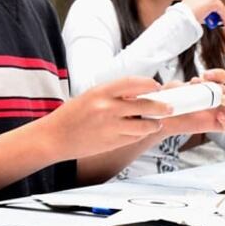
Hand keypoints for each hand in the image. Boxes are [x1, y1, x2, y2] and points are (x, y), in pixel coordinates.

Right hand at [41, 77, 166, 157]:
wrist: (54, 138)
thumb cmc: (72, 115)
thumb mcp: (91, 96)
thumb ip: (114, 94)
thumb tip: (141, 93)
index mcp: (101, 92)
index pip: (134, 83)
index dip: (149, 84)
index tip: (157, 87)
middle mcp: (107, 108)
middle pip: (145, 105)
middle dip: (162, 107)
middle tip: (169, 107)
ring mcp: (111, 127)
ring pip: (144, 125)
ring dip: (154, 124)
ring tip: (156, 122)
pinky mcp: (112, 142)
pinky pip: (134, 137)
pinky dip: (140, 134)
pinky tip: (139, 132)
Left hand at [161, 70, 224, 135]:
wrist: (162, 119)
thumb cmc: (167, 102)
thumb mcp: (172, 88)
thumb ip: (180, 84)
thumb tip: (185, 84)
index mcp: (206, 86)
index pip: (220, 76)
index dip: (217, 74)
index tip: (205, 76)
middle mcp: (212, 97)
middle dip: (220, 88)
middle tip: (211, 91)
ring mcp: (215, 111)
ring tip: (222, 101)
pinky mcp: (213, 124)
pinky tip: (219, 117)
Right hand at [182, 0, 224, 23]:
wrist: (181, 18)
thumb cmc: (185, 16)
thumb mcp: (197, 10)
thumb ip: (208, 11)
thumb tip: (218, 18)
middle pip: (218, 2)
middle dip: (224, 13)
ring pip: (221, 8)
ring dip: (224, 18)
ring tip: (224, 25)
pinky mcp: (213, 1)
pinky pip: (223, 12)